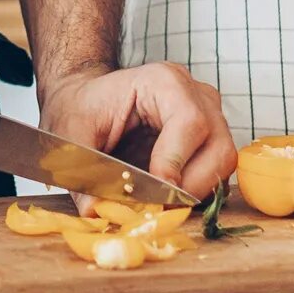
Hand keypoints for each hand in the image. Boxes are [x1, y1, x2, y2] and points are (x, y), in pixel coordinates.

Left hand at [36, 61, 239, 201]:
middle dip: (191, 185)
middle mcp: (194, 94)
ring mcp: (207, 115)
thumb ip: (82, 171)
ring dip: (196, 190)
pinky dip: (196, 190)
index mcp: (163, 82)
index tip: (156, 193)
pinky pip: (216, 170)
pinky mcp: (208, 139)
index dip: (176, 161)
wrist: (84, 98)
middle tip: (159, 207)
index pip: (190, 122)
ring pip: (223, 161)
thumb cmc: (80, 107)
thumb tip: (93, 211)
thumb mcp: (70, 135)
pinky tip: (167, 197)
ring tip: (161, 203)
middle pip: (218, 146)